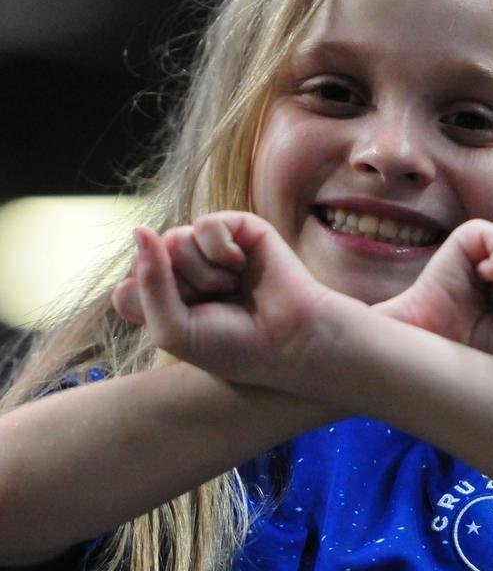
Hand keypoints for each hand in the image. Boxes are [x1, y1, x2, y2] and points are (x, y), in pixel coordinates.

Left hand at [112, 212, 342, 390]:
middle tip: (215, 306)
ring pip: (174, 239)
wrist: (288, 340)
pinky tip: (240, 265)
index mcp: (168, 298)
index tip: (186, 328)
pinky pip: (205, 225)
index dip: (150, 309)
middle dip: (180, 288)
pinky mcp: (238, 228)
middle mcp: (186, 270)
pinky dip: (220, 251)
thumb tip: (140, 229)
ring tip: (232, 289)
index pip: (126, 289)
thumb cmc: (235, 345)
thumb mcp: (173, 330)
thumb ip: (147, 283)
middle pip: (148, 260)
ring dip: (203, 274)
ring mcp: (211, 247)